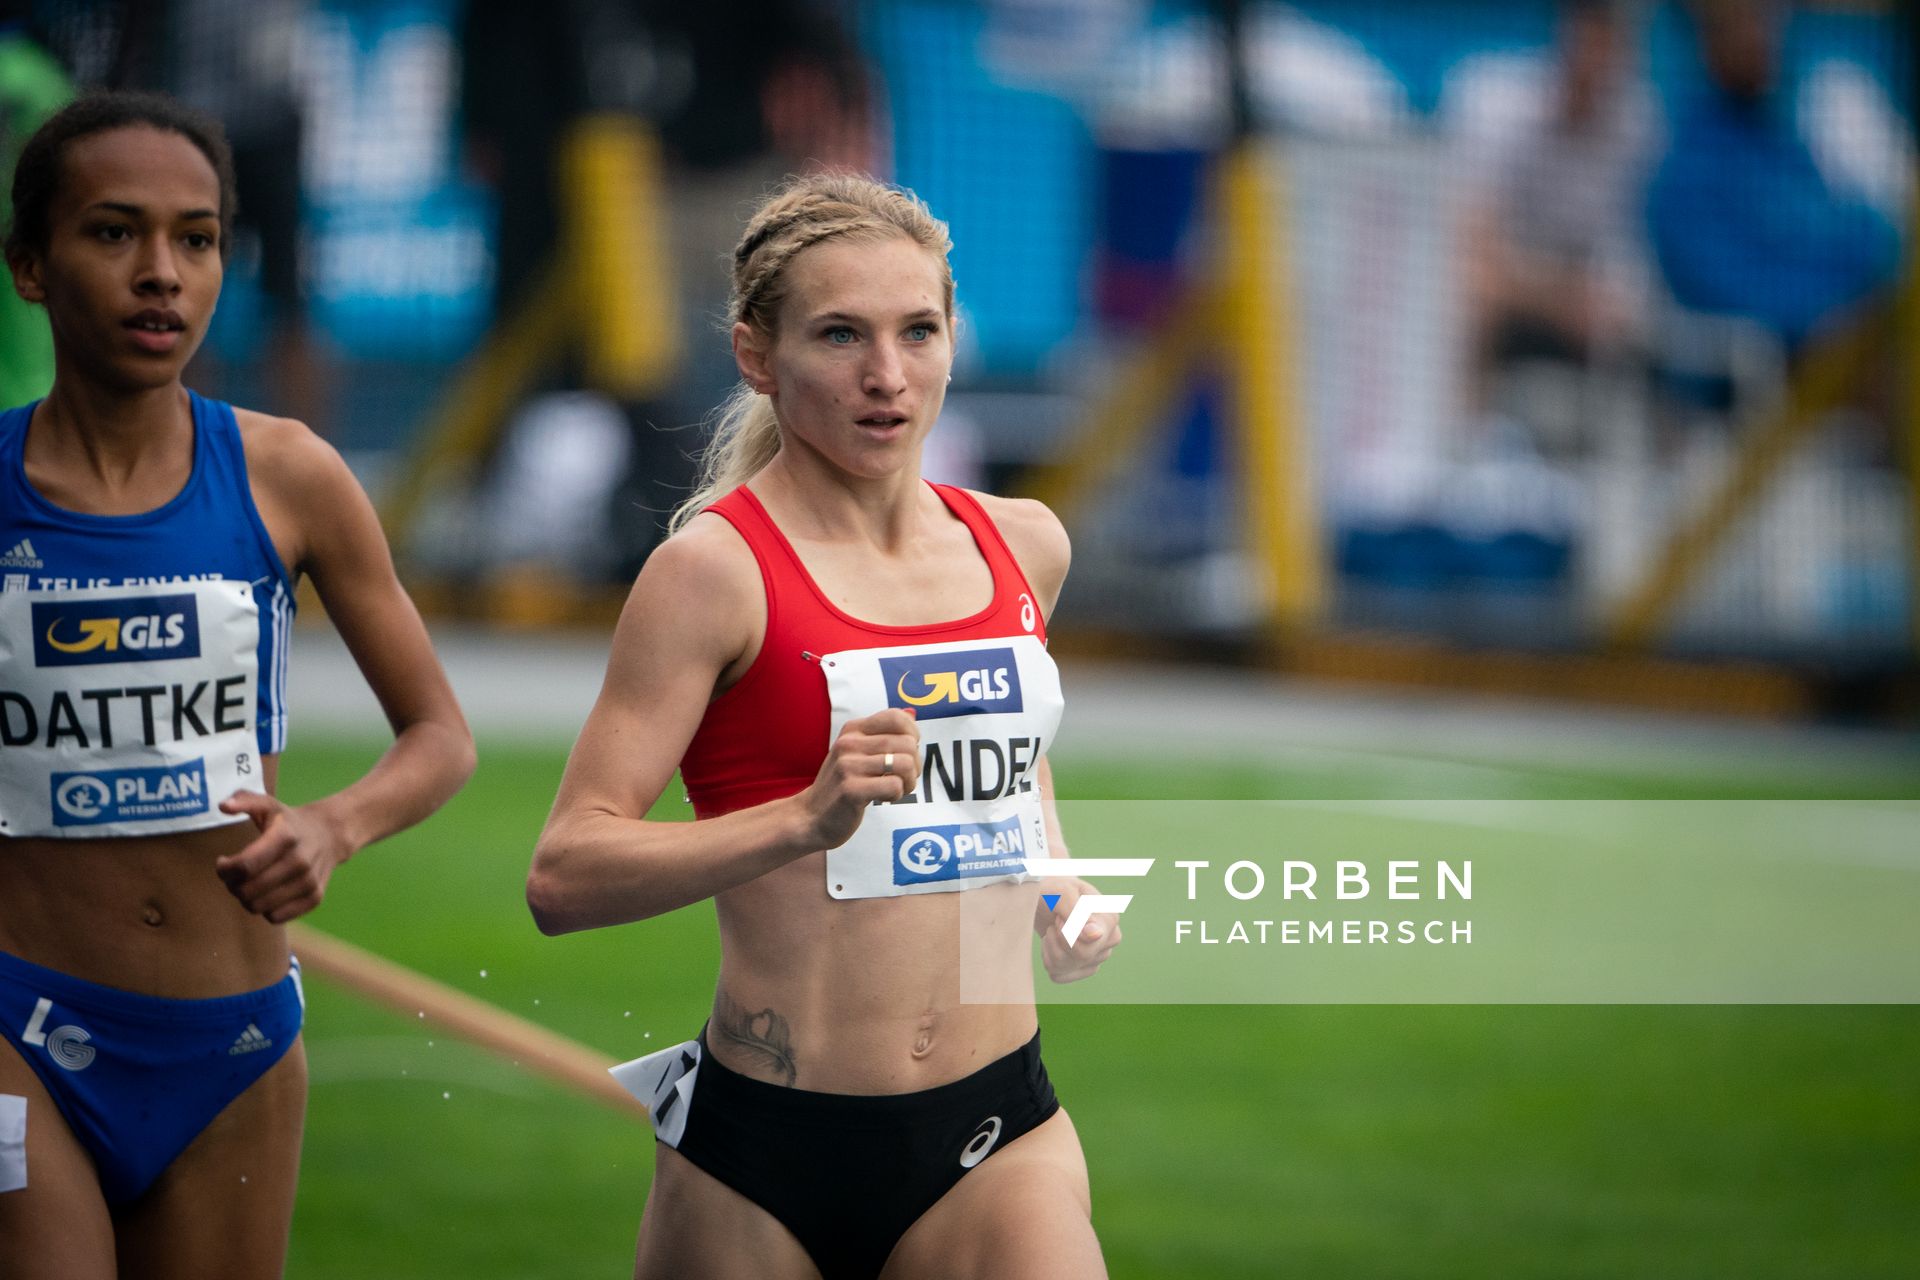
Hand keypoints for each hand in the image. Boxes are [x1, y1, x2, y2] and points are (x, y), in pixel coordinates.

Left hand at [214, 792, 350, 923]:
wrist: (331, 834)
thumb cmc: (290, 822)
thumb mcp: (269, 805)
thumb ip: (245, 800)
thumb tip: (223, 806)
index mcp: (285, 837)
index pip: (245, 866)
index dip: (225, 870)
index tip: (223, 863)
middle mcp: (299, 861)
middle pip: (248, 890)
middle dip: (232, 885)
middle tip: (234, 877)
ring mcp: (309, 882)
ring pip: (259, 907)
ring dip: (246, 899)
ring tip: (249, 885)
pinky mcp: (315, 897)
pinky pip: (276, 918)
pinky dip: (265, 910)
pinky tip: (267, 894)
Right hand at [799, 709, 919, 848]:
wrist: (811, 816)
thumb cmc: (841, 784)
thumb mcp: (856, 752)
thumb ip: (882, 734)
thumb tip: (912, 713)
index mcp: (853, 729)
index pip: (896, 717)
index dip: (913, 734)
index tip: (907, 752)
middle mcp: (849, 743)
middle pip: (907, 744)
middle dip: (914, 765)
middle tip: (903, 779)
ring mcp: (848, 766)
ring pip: (905, 764)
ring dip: (908, 781)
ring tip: (895, 789)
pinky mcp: (851, 790)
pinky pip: (894, 786)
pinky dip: (897, 794)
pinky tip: (883, 798)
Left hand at [1035, 876, 1122, 983]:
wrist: (1045, 895)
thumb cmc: (1054, 890)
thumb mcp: (1062, 892)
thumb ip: (1078, 912)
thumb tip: (1095, 935)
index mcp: (1110, 920)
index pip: (1089, 944)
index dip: (1066, 932)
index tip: (1061, 915)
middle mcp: (1109, 940)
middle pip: (1080, 958)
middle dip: (1058, 939)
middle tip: (1056, 921)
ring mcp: (1097, 956)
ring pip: (1066, 967)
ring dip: (1051, 947)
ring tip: (1053, 928)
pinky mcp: (1082, 968)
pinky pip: (1059, 975)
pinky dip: (1048, 959)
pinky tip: (1050, 944)